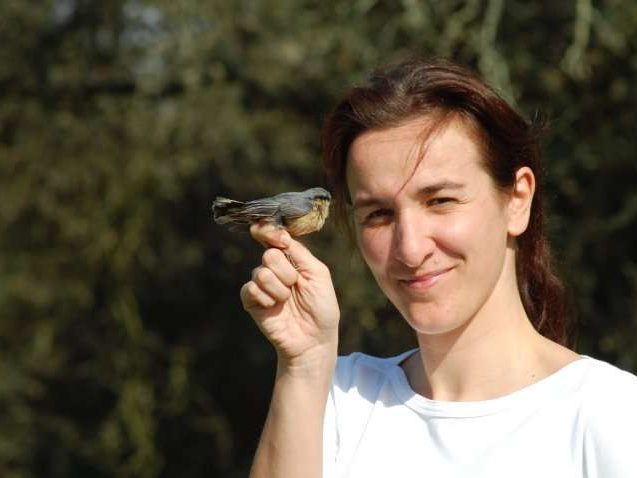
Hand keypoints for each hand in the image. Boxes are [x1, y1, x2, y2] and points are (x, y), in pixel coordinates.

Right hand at [240, 224, 339, 366]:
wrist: (314, 339)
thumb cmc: (321, 307)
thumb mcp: (318, 274)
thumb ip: (299, 252)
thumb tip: (280, 235)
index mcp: (291, 259)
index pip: (274, 237)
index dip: (269, 232)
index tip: (277, 238)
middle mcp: (274, 269)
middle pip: (269, 255)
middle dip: (286, 272)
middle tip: (295, 286)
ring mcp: (261, 285)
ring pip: (261, 273)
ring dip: (279, 289)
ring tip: (287, 301)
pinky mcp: (251, 301)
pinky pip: (250, 289)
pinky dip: (266, 298)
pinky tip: (275, 307)